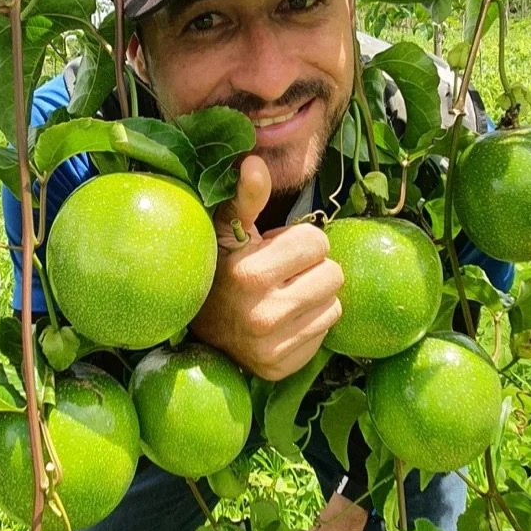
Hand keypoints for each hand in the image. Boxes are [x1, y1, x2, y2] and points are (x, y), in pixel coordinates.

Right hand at [190, 156, 343, 380]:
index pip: (317, 242)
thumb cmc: (217, 266)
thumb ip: (246, 197)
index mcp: (250, 273)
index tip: (275, 249)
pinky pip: (324, 334)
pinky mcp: (280, 368)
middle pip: (334, 275)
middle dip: (311, 269)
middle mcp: (263, 315)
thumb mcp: (225, 228)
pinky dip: (310, 324)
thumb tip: (254, 162)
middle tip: (283, 274)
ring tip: (283, 296)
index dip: (299, 241)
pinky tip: (283, 320)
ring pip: (334, 306)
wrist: (196, 325)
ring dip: (314, 297)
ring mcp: (272, 347)